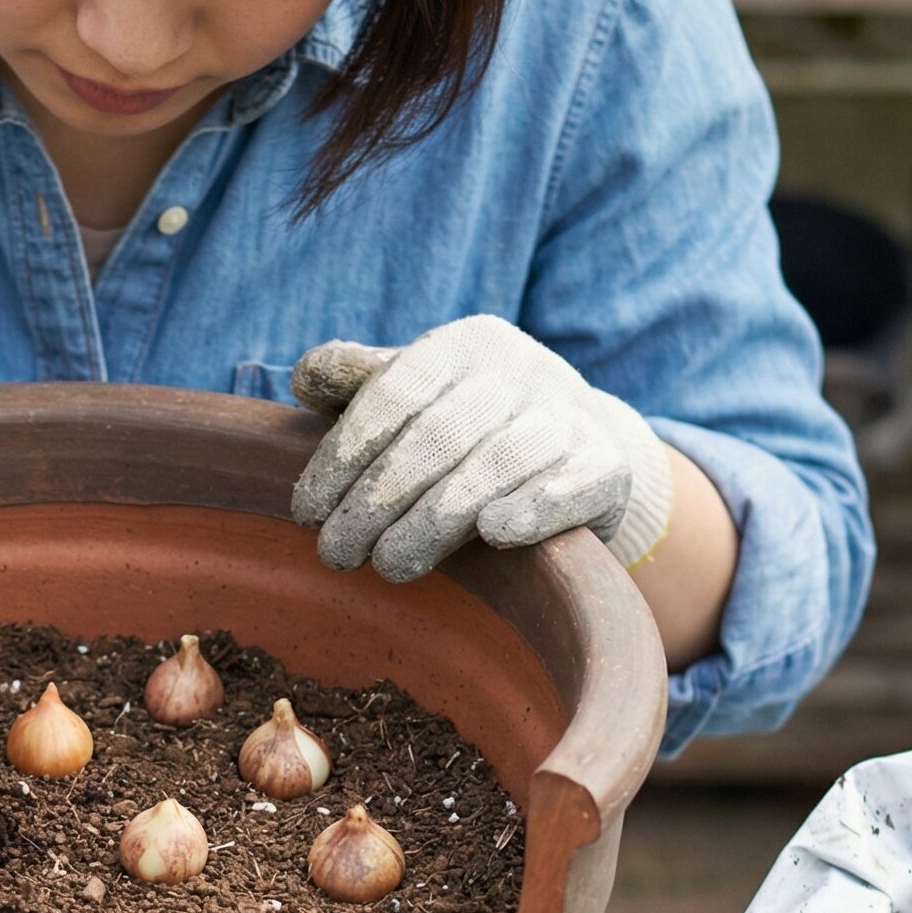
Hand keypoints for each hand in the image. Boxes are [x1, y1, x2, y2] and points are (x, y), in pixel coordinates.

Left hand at [288, 316, 672, 581]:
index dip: (342, 455)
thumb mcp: (418, 391)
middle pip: (435, 438)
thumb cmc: (470, 425)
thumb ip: (361, 381)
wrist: (581, 443)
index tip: (307, 512)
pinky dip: (531, 509)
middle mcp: (518, 371)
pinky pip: (567, 488)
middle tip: (336, 554)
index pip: (391, 394)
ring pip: (492, 468)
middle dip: (376, 501)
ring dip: (432, 523)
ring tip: (388, 566)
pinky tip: (493, 534)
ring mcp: (566, 417)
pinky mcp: (606, 466)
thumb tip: (306, 378)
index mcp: (462, 346)